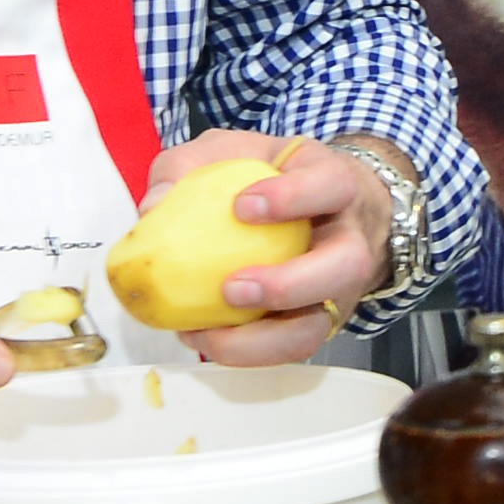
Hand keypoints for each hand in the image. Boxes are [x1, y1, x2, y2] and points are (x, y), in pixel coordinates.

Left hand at [129, 128, 394, 367]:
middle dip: (291, 284)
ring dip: (266, 338)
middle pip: (347, 265)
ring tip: (211, 332)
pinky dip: (247, 352)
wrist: (316, 206)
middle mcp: (348, 238)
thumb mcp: (229, 152)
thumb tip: (154, 206)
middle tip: (233, 288)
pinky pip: (291, 347)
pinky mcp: (315, 320)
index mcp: (333, 184)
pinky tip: (204, 336)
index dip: (295, 197)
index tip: (243, 207)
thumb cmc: (270, 177)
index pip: (332, 185)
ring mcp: (337, 286)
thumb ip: (189, 166)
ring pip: (323, 323)